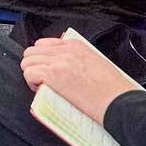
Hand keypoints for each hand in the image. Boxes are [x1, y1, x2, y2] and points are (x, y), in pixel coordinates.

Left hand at [19, 36, 138, 123]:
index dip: (42, 60)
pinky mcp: (53, 74)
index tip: (48, 71)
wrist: (118, 101)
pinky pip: (29, 73)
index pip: (44, 44)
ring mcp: (58, 61)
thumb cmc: (111, 89)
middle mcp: (65, 50)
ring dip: (31, 74)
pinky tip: (42, 90)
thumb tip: (62, 63)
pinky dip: (32, 83)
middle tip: (43, 80)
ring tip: (43, 86)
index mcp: (75, 45)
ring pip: (27, 61)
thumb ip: (76, 58)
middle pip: (32, 51)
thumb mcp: (95, 63)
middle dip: (34, 66)